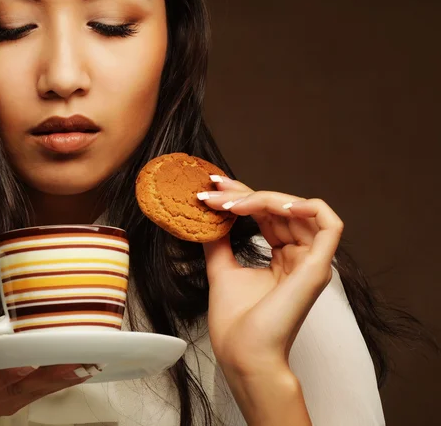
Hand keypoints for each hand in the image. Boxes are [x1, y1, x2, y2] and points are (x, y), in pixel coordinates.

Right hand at [0, 319, 95, 425]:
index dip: (4, 376)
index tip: (26, 364)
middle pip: (15, 392)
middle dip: (48, 376)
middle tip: (74, 361)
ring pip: (31, 395)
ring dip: (60, 380)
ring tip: (85, 363)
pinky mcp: (10, 403)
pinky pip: (37, 394)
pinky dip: (60, 382)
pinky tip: (80, 370)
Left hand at [199, 176, 343, 377]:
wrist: (243, 353)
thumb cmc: (235, 323)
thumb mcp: (223, 269)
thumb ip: (220, 240)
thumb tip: (209, 214)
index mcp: (282, 259)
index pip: (267, 215)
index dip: (244, 196)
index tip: (213, 187)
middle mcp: (299, 258)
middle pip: (281, 209)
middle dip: (246, 193)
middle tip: (215, 190)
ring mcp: (311, 262)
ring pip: (299, 210)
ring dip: (264, 199)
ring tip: (231, 204)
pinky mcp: (318, 268)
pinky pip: (329, 225)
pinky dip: (308, 207)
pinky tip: (277, 205)